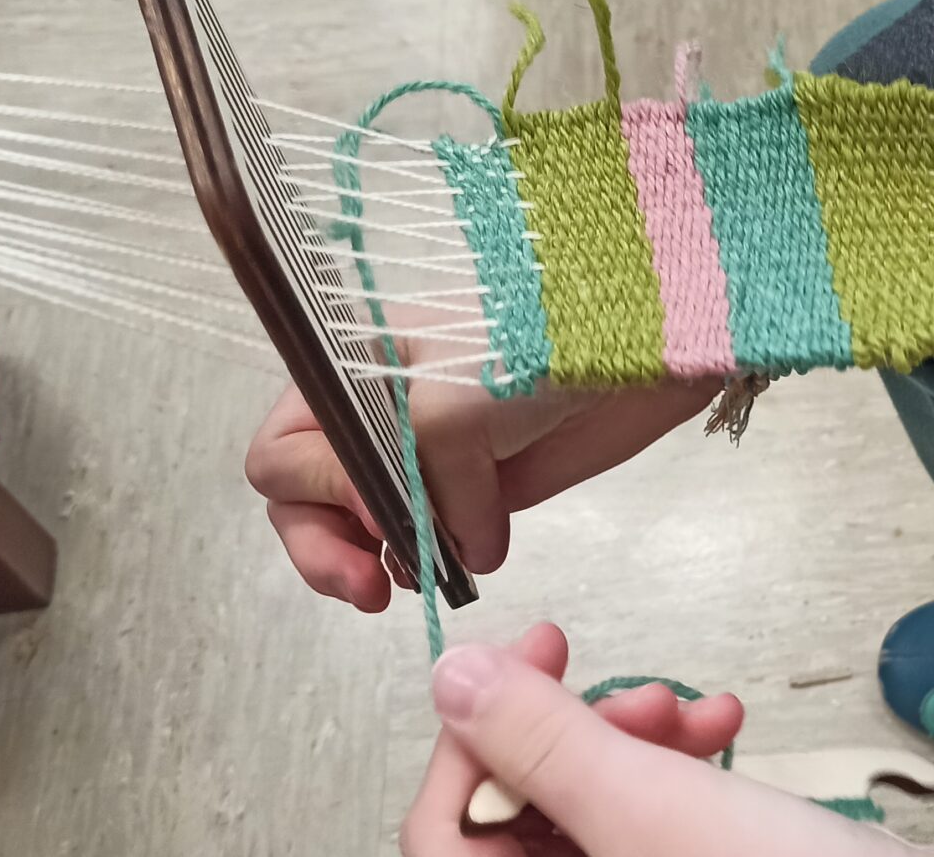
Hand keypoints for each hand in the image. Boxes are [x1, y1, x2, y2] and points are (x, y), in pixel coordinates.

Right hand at [245, 326, 721, 607]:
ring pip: (361, 524)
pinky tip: (460, 567)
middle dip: (322, 546)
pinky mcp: (482, 485)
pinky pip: (429, 538)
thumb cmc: (545, 345)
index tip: (370, 515)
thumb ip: (418, 480)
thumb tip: (439, 548)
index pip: (282, 447)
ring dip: (373, 562)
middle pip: (303, 494)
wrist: (650, 347)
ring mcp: (429, 451)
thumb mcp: (452, 404)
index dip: (315, 493)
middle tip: (366, 588)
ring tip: (408, 582)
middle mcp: (377, 408)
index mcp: (350, 365)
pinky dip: (434, 562)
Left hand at [406, 625, 921, 856]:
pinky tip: (723, 731)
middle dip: (579, 733)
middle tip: (637, 691)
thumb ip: (540, 741)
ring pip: (588, 808)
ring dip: (640, 740)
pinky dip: (679, 768)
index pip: (440, 832)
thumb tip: (454, 680)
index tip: (525, 660)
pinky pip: (646, 821)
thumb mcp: (649, 808)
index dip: (471, 737)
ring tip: (698, 711)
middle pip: (516, 814)